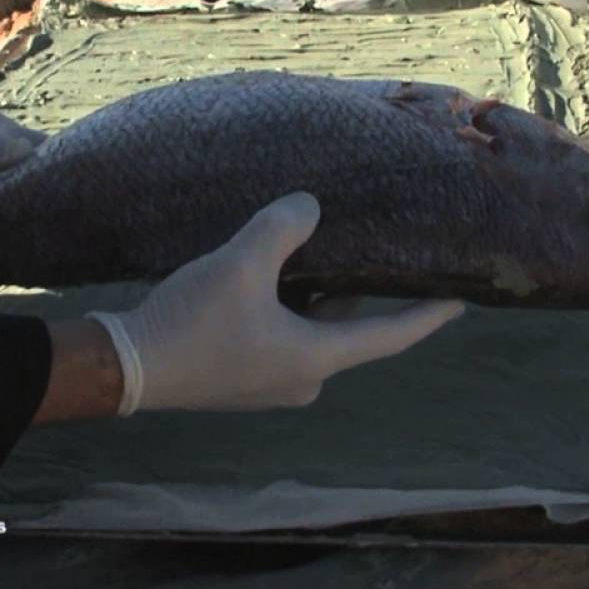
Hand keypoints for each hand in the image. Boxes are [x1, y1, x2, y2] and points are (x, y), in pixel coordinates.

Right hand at [88, 192, 465, 414]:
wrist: (126, 367)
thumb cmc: (191, 322)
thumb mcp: (241, 264)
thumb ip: (283, 228)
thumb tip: (310, 206)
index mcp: (316, 360)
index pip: (391, 337)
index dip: (429, 315)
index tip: (462, 299)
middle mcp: (302, 379)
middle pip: (349, 327)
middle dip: (366, 290)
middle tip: (386, 249)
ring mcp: (271, 382)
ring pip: (313, 329)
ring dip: (322, 294)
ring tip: (330, 248)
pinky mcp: (243, 375)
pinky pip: (285, 335)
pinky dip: (292, 306)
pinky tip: (280, 272)